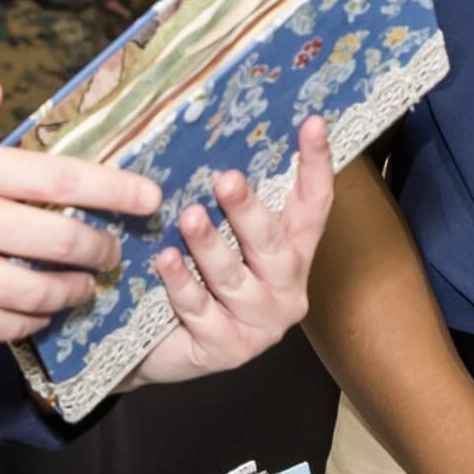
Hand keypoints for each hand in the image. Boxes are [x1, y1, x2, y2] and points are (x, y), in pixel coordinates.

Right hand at [0, 80, 160, 342]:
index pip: (65, 179)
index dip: (118, 190)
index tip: (150, 197)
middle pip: (64, 241)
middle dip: (103, 248)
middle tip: (118, 248)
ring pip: (36, 295)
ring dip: (72, 293)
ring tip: (85, 287)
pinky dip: (24, 326)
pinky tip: (35, 317)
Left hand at [123, 115, 336, 386]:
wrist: (157, 347)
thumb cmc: (195, 277)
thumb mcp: (221, 236)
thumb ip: (228, 204)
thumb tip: (212, 140)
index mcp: (292, 251)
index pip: (314, 204)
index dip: (316, 164)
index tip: (311, 122)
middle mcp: (287, 287)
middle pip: (273, 244)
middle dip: (248, 211)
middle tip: (225, 179)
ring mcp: (261, 323)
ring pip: (235, 279)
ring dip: (210, 247)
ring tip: (189, 218)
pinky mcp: (229, 350)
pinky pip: (202, 311)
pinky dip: (182, 284)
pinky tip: (165, 260)